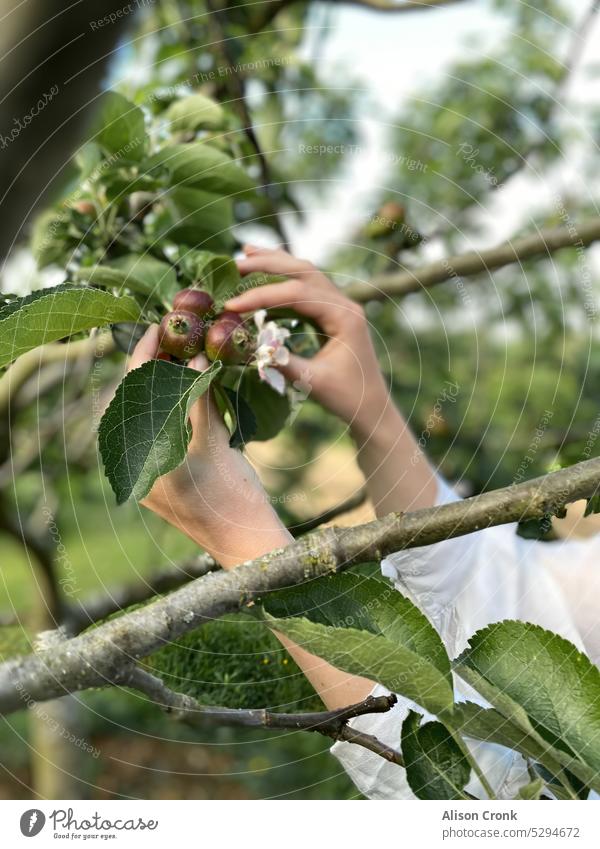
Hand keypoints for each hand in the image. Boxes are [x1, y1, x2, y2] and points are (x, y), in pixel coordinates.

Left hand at [128, 325, 291, 567]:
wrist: (243, 540)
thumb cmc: (232, 495)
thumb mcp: (214, 440)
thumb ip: (197, 398)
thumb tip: (192, 360)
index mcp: (140, 455)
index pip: (133, 392)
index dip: (144, 354)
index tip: (157, 327)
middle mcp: (132, 466)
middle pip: (134, 403)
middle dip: (151, 368)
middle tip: (172, 340)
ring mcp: (141, 475)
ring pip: (142, 418)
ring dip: (158, 388)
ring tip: (179, 360)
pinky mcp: (153, 480)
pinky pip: (152, 435)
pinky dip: (165, 411)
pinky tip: (183, 393)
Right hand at [225, 246, 391, 444]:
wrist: (372, 407)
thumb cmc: (348, 397)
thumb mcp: (314, 382)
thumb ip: (283, 363)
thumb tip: (250, 347)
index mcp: (345, 316)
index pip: (298, 294)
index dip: (262, 296)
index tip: (232, 305)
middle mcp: (345, 304)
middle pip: (303, 271)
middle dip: (267, 265)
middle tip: (234, 265)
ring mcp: (340, 305)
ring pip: (306, 273)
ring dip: (276, 262)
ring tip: (245, 254)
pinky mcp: (333, 312)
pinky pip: (308, 285)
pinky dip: (285, 275)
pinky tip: (267, 267)